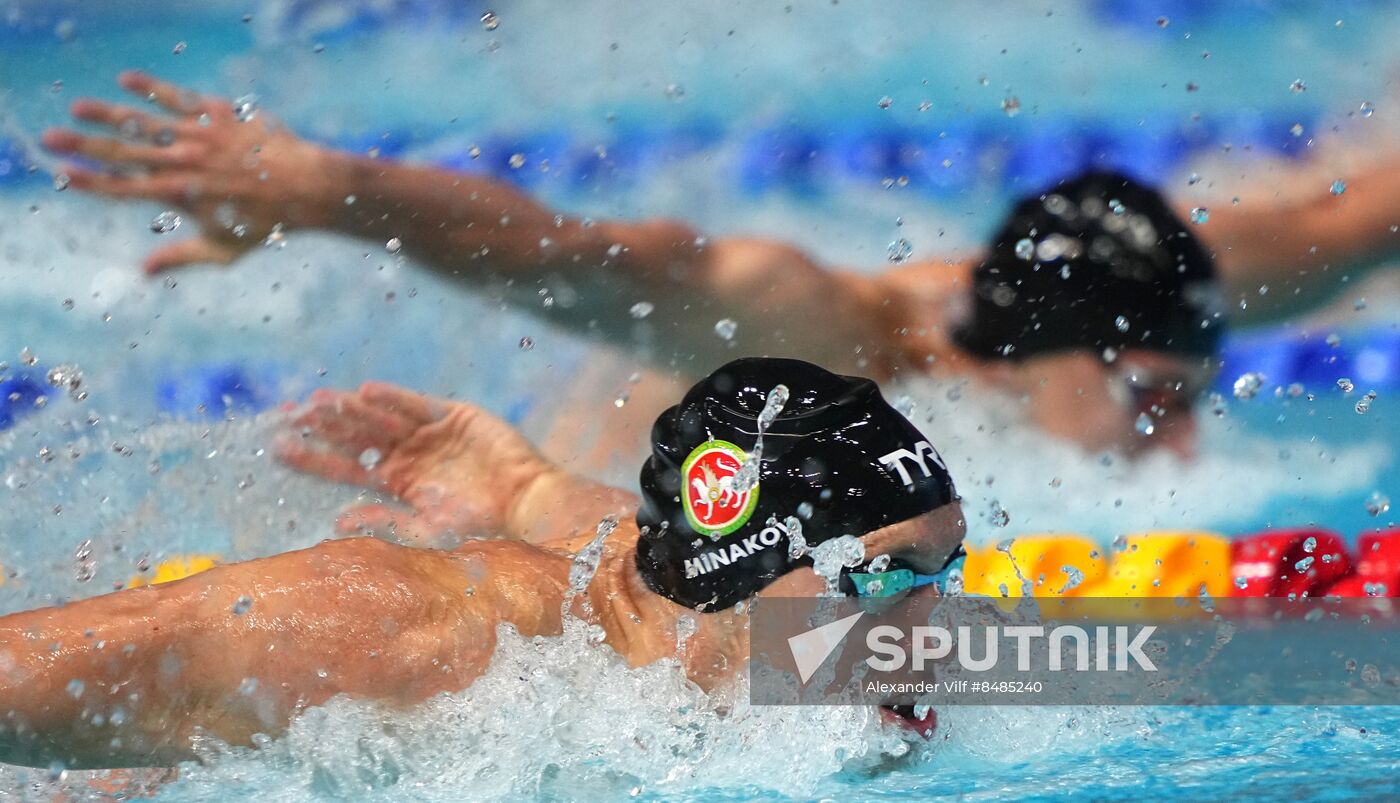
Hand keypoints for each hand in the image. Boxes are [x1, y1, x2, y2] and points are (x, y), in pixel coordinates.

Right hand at [42, 71, 334, 273]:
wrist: (306, 187)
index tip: (64, 174)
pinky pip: (178, 97)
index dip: (91, 181)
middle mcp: (182, 162)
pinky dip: (151, 88)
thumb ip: (180, 257)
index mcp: (178, 195)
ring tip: (77, 108)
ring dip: (106, 113)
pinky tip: (126, 80)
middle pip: (121, 151)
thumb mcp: (223, 250)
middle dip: (82, 145)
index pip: (122, 188)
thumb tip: (143, 270)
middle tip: (50, 138)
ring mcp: (198, 136)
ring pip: (142, 121)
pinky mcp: (217, 115)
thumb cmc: (268, 224)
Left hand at [276, 382, 557, 543]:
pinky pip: (416, 404)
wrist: (524, 502)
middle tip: (290, 416)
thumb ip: (384, 522)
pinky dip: (393, 398)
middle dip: (324, 427)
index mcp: (396, 483)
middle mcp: (407, 455)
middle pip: (356, 436)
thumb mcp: (426, 528)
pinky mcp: (452, 415)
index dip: (313, 459)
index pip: (345, 468)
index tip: (278, 448)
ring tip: (319, 403)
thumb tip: (338, 522)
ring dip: (351, 409)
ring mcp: (428, 433)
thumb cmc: (479, 524)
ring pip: (380, 417)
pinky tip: (366, 392)